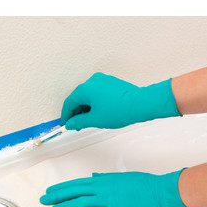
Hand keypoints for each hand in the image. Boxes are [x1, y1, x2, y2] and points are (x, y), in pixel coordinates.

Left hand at [39, 170, 193, 206]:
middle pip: (75, 191)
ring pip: (82, 202)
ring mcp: (110, 199)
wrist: (161, 191)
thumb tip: (94, 175)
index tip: (50, 191)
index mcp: (104, 180)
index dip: (62, 188)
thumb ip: (106, 177)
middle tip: (43, 200)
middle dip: (58, 196)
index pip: (77, 183)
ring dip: (66, 206)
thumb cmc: (144, 183)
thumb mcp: (123, 177)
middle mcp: (103, 188)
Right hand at [60, 72, 180, 130]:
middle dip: (77, 113)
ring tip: (89, 122)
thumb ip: (79, 122)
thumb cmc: (119, 110)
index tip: (65, 124)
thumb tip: (70, 124)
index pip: (69, 102)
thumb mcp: (95, 120)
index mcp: (85, 88)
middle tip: (77, 126)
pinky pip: (97, 93)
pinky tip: (98, 113)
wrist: (140, 104)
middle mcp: (93, 81)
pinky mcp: (111, 83)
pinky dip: (94, 103)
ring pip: (88, 96)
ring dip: (86, 109)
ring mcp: (103, 81)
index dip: (66, 115)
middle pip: (78, 98)